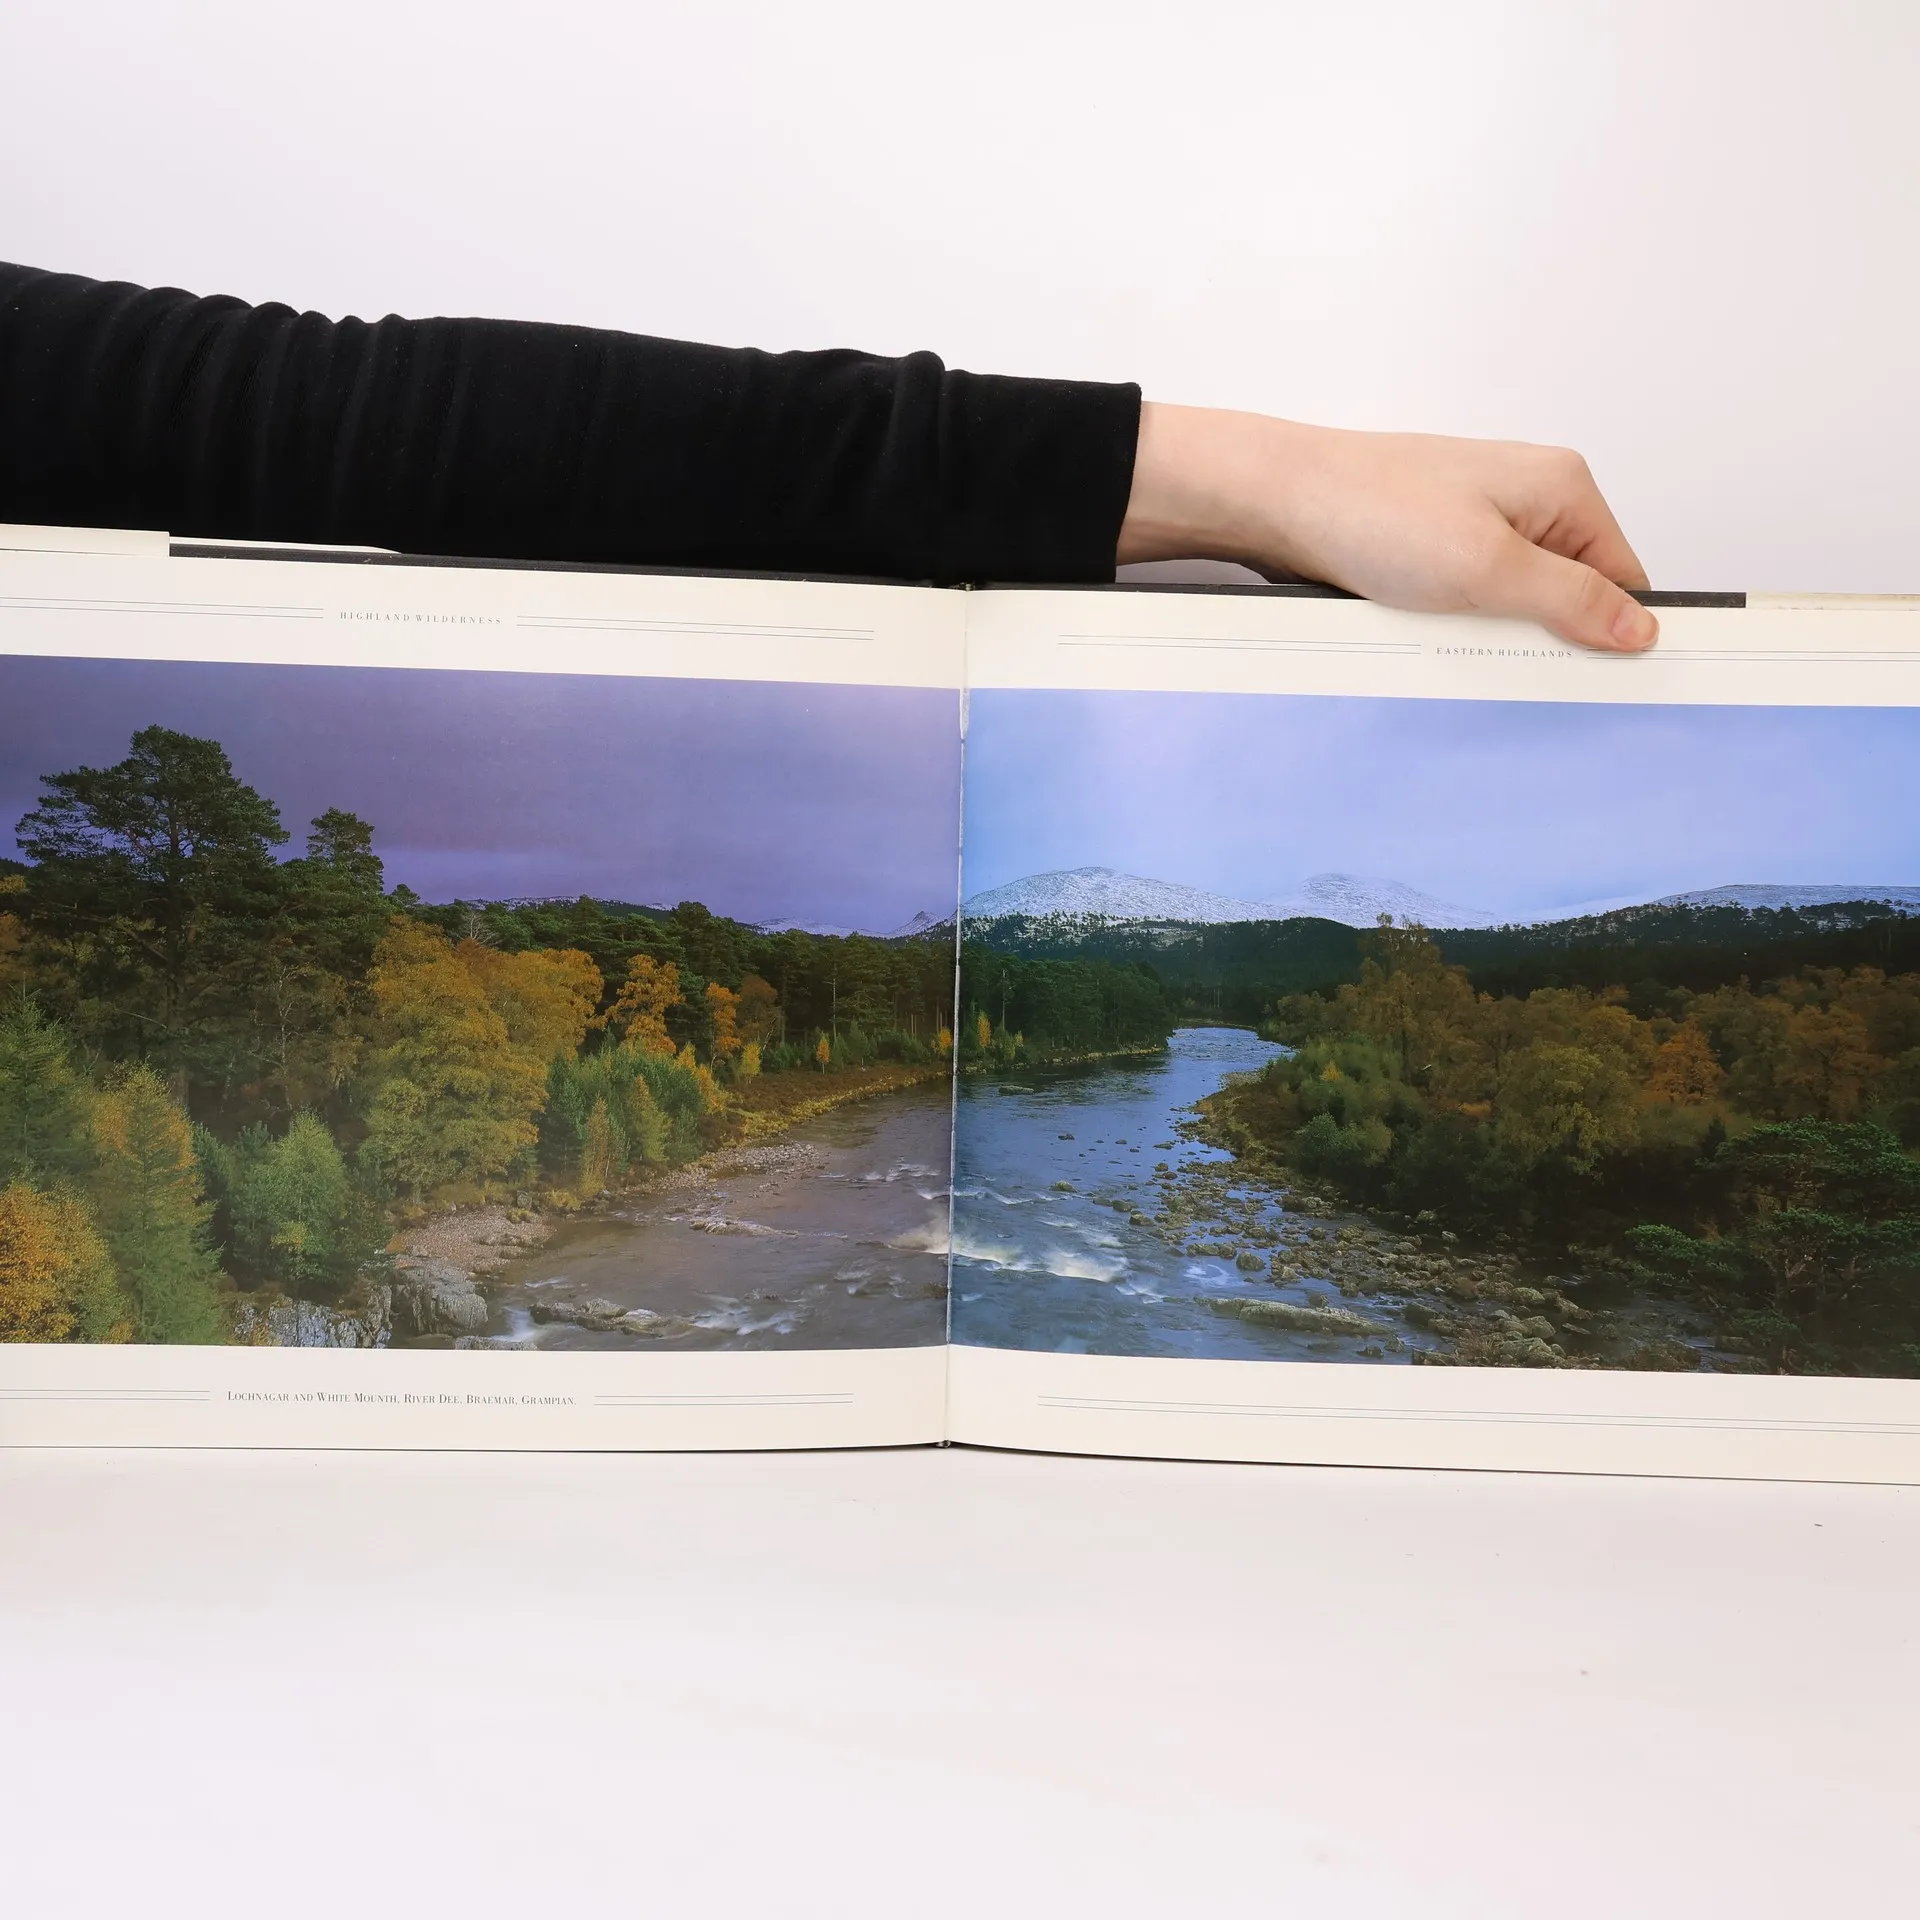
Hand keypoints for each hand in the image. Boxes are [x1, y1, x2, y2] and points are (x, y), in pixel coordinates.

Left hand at [1117, 403, 1658, 652]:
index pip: (1622, 576)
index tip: (1599, 683)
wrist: (1276, 500)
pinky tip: (1430, 639)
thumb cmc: (1372, 511)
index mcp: (1562, 487)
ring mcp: (1477, 521)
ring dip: (1492, 635)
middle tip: (1515, 669)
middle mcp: (1527, 498)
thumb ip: (1570, 600)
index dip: (1613, 632)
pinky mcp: (1433, 546)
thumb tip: (1638, 628)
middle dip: (1546, 637)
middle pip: (1569, 592)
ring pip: (1513, 603)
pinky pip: (1466, 600)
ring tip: (1458, 645)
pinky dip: (1454, 625)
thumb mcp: (1488, 568)